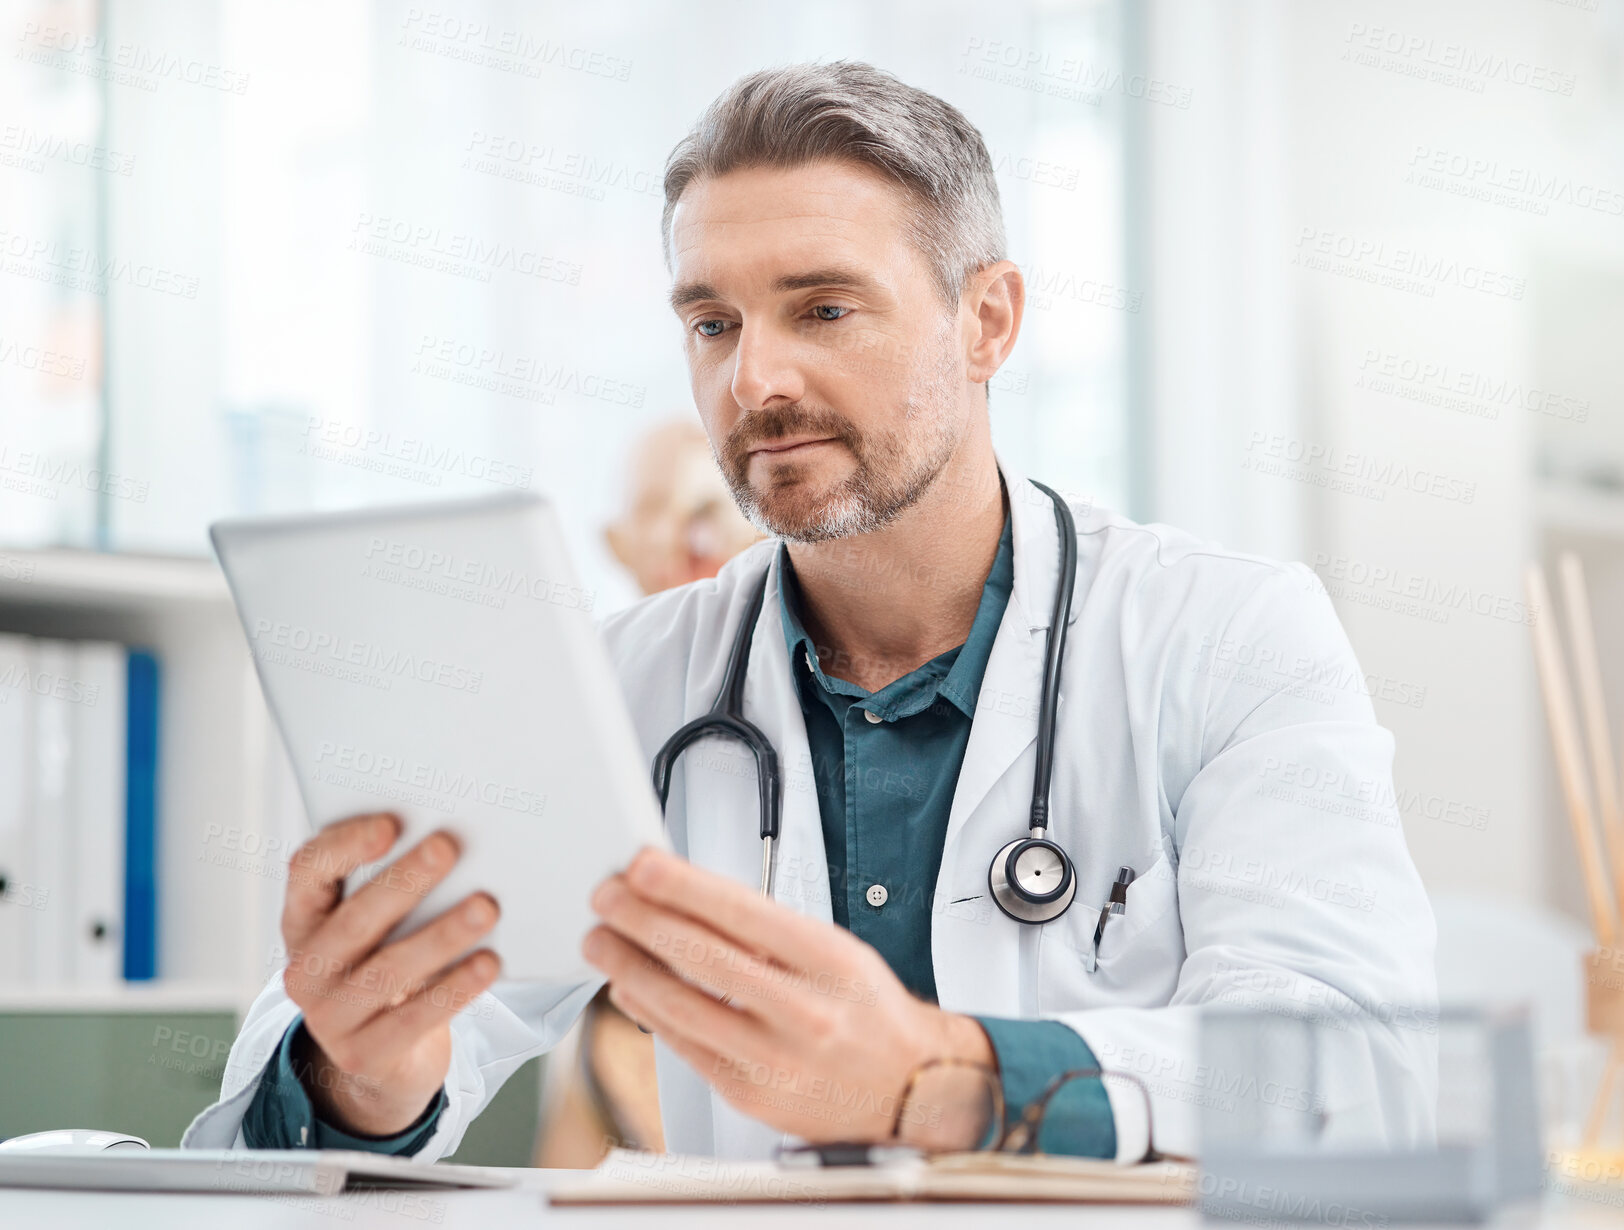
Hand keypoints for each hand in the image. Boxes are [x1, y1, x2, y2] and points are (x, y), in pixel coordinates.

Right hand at [279, 812, 501, 1135]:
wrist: (383, 1054)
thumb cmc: (389, 960)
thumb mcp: (381, 925)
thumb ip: (399, 885)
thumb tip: (458, 843)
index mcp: (304, 918)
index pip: (308, 871)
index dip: (345, 845)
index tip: (390, 823)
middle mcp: (305, 968)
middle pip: (354, 920)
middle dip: (405, 881)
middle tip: (448, 847)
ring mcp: (329, 1018)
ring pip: (388, 971)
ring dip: (441, 935)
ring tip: (486, 907)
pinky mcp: (364, 1055)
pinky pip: (414, 1019)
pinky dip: (455, 989)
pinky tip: (489, 963)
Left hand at [582, 847, 995, 1147]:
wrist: (909, 1089)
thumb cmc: (869, 1013)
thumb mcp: (837, 952)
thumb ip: (768, 929)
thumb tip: (693, 898)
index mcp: (830, 963)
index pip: (745, 914)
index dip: (685, 887)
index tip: (642, 866)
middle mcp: (804, 1012)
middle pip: (705, 958)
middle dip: (643, 920)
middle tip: (607, 896)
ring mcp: (776, 1059)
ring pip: (684, 1007)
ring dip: (631, 966)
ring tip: (602, 939)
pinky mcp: (751, 1096)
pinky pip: (686, 1048)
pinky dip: (650, 1012)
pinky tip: (630, 987)